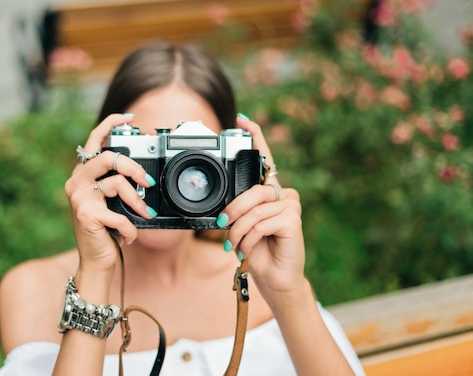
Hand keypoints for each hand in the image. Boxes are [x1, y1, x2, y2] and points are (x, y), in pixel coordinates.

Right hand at [64, 114, 155, 271]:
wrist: (96, 261)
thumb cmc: (107, 230)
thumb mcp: (112, 202)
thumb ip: (118, 183)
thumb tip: (143, 174)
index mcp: (84, 174)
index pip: (95, 140)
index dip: (111, 124)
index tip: (130, 118)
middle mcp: (77, 181)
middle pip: (109, 157)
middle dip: (134, 168)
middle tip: (147, 182)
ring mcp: (79, 197)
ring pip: (117, 184)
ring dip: (138, 201)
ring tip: (145, 214)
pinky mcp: (86, 214)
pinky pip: (119, 214)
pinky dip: (130, 227)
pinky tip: (129, 235)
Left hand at [219, 115, 305, 296]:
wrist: (273, 278)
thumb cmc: (256, 250)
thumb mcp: (241, 226)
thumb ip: (238, 209)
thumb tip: (223, 204)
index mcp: (268, 192)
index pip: (264, 160)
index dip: (255, 137)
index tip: (241, 120)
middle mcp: (282, 193)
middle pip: (252, 190)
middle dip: (232, 211)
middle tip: (223, 226)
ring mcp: (291, 204)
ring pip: (255, 209)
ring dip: (238, 230)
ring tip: (235, 244)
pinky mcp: (293, 219)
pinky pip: (261, 222)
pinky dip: (249, 238)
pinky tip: (248, 248)